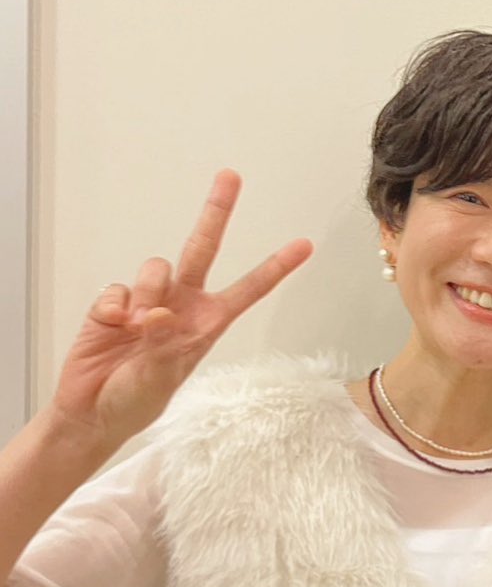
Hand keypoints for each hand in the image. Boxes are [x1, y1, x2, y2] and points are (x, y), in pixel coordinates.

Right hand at [48, 170, 312, 448]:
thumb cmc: (136, 400)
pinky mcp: (114, 302)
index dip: (277, 266)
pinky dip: (113, 309)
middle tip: (231, 175)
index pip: (249, 289)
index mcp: (209, 322)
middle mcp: (183, 303)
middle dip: (216, 211)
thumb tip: (158, 312)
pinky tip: (111, 329)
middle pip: (203, 247)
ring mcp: (148, 299)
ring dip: (149, 292)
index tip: (305, 244)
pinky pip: (117, 289)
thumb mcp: (160, 378)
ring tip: (136, 327)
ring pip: (157, 267)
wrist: (91, 411)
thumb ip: (162, 343)